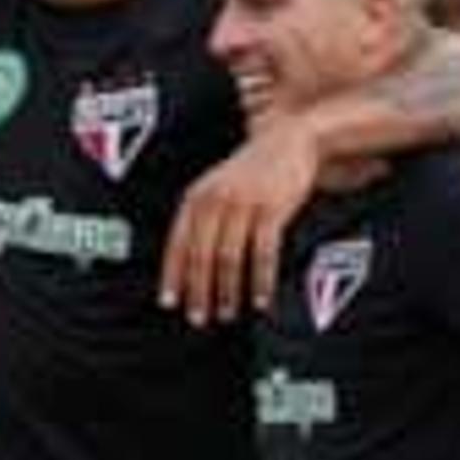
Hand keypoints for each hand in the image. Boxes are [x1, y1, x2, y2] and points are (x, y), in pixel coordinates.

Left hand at [161, 112, 320, 324]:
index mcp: (195, 198)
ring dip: (228, 291)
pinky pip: (263, 251)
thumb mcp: (216, 188)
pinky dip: (260, 279)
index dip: (172, 276)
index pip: (176, 244)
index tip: (169, 304)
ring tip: (229, 314)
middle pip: (200, 256)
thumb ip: (202, 218)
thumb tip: (189, 265)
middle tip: (200, 319)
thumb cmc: (251, 173)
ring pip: (228, 257)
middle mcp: (213, 200)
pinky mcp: (272, 207)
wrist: (290, 140)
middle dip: (198, 292)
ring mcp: (243, 202)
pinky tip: (260, 300)